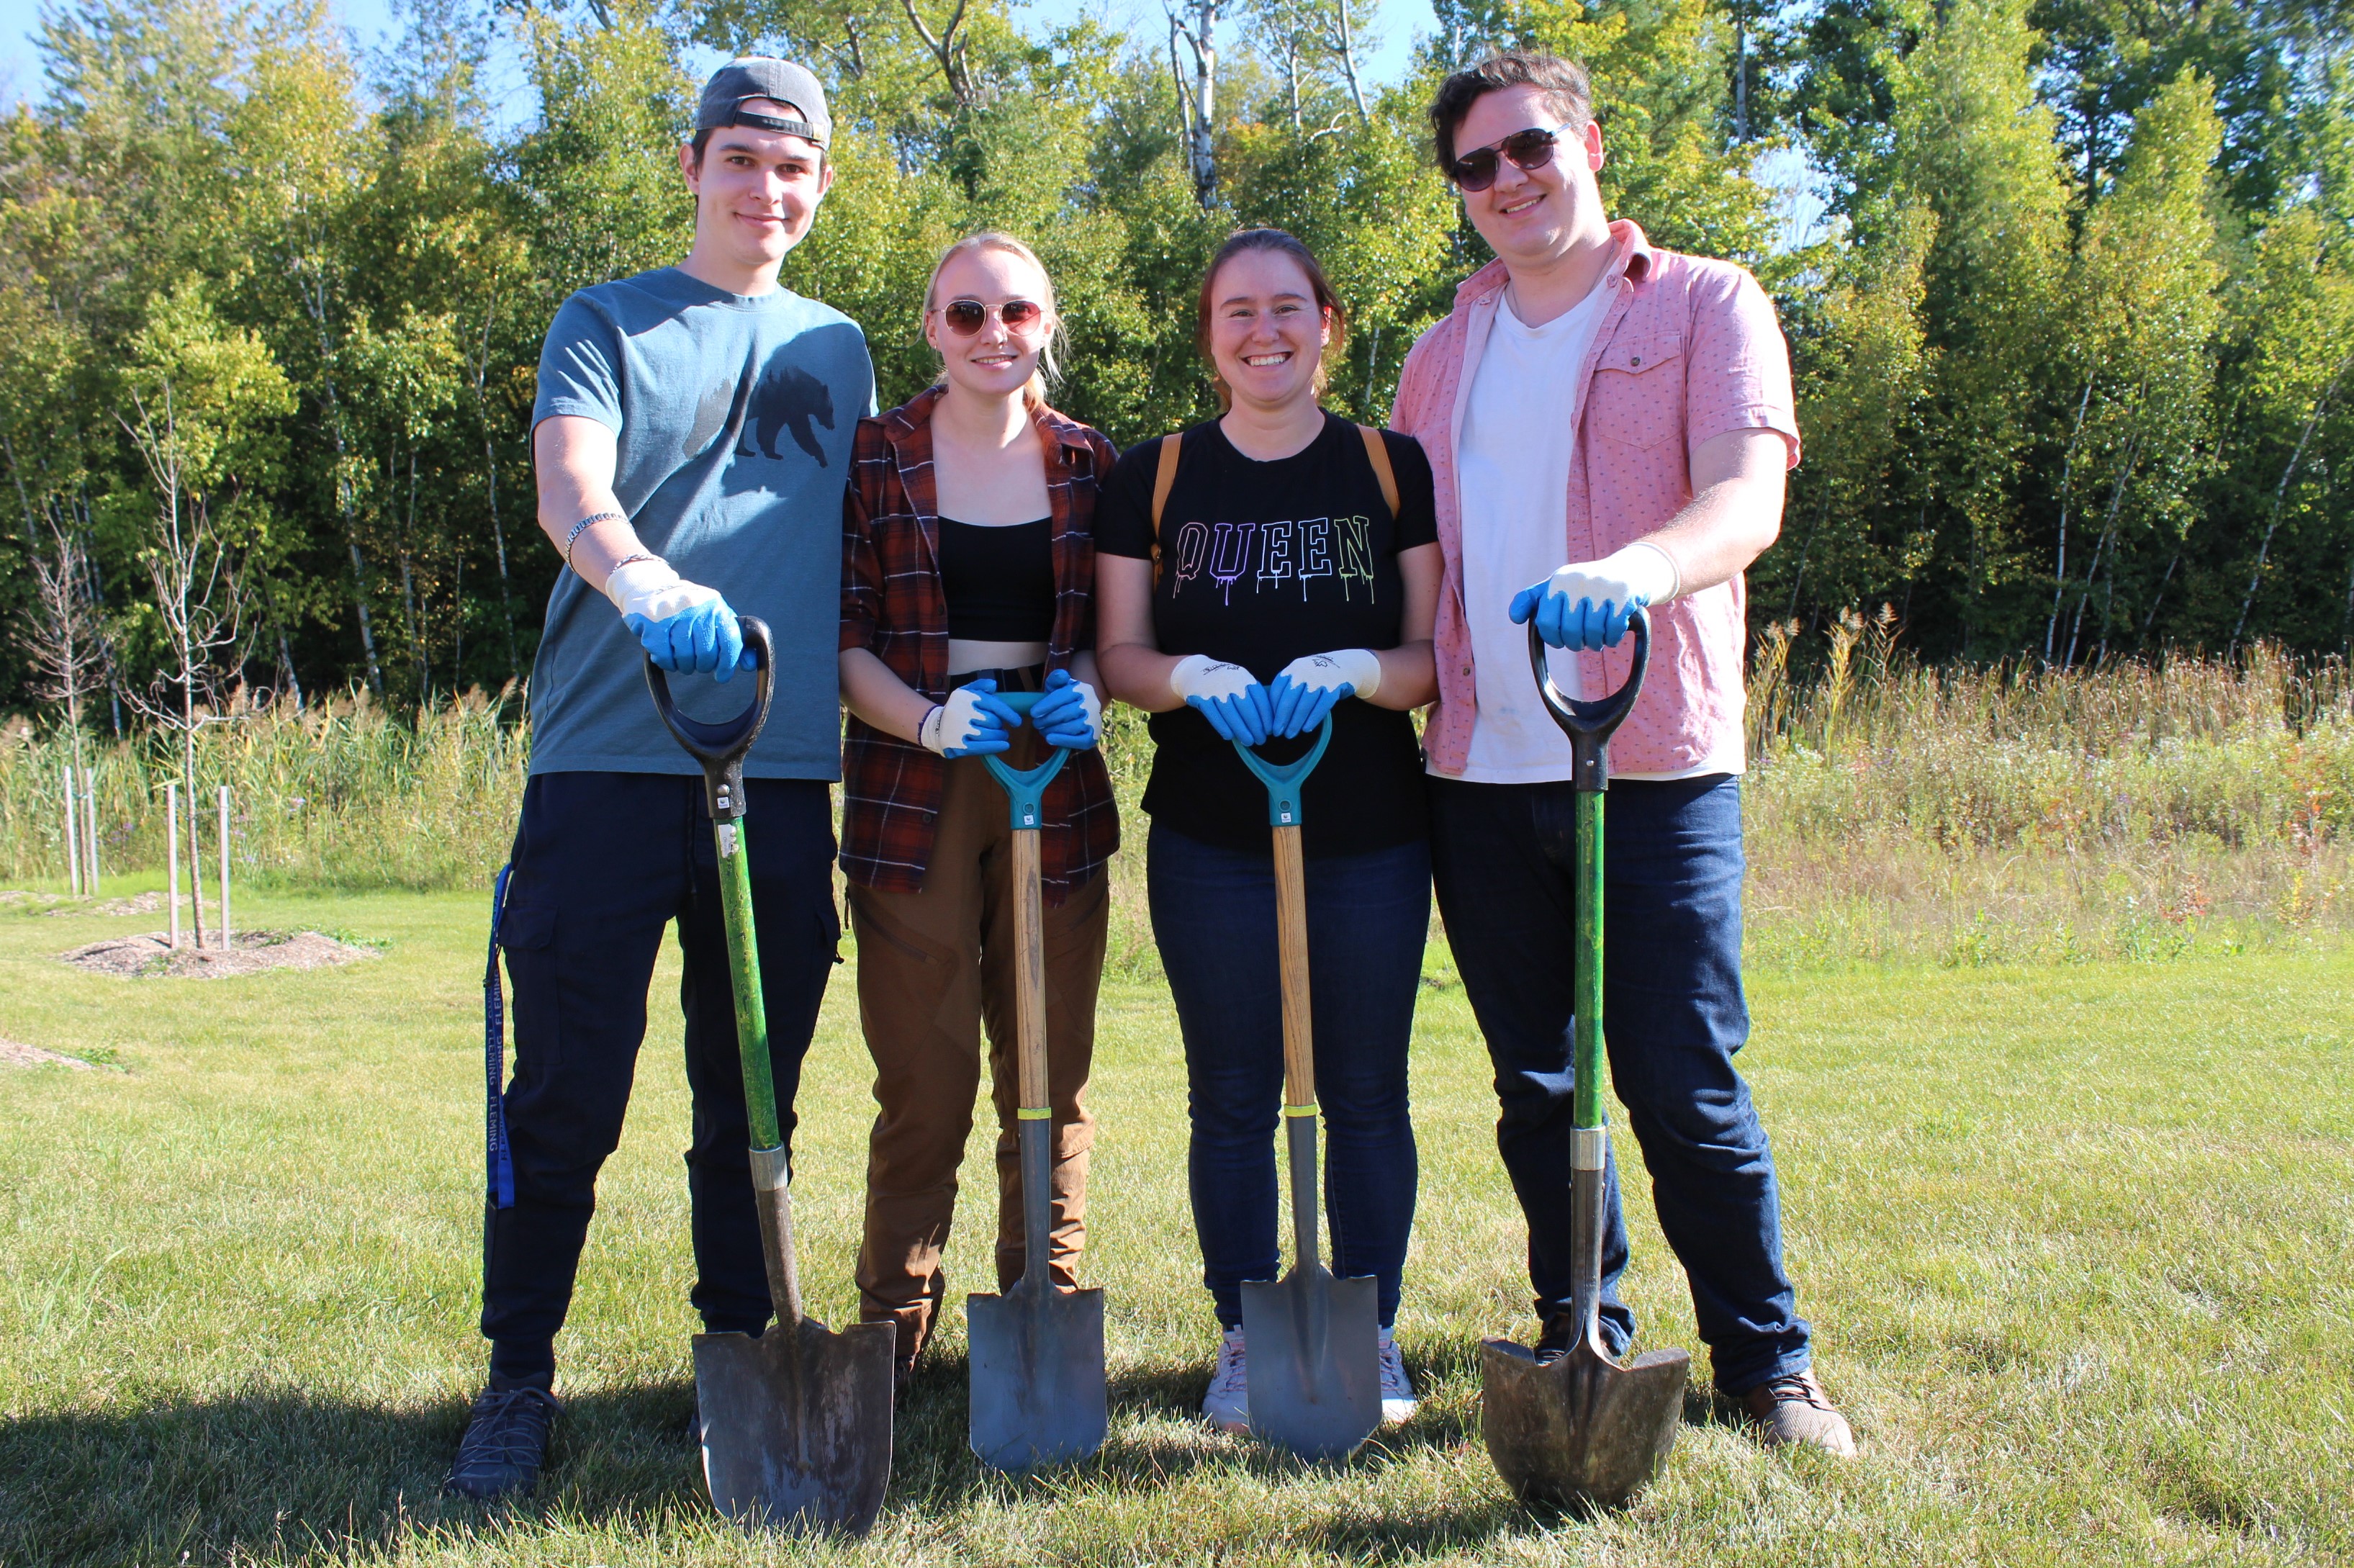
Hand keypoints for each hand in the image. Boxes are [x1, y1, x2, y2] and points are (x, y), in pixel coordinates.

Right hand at [609, 558, 755, 680]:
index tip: (722, 676)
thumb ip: (734, 640)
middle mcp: (697, 606)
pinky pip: (664, 655)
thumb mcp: (715, 618)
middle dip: (703, 666)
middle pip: (706, 653)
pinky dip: (667, 663)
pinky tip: (668, 659)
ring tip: (683, 662)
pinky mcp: (652, 620)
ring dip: (685, 666)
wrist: (654, 588)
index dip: (728, 664)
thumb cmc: (690, 611)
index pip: (730, 640)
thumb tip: (749, 665)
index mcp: (716, 606)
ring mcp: (673, 612)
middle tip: (698, 665)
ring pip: (685, 656)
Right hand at [921, 680, 1020, 757]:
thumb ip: (980, 685)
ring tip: (1001, 735)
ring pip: (989, 734)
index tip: (1016, 721)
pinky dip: (995, 746)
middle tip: (997, 726)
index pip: (993, 704)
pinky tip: (1004, 745)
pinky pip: (982, 747)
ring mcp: (958, 730)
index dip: (1008, 713)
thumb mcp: (965, 692)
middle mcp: (960, 711)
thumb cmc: (957, 709)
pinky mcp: (958, 745)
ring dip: (999, 736)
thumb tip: (993, 685)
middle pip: (993, 721)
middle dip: (999, 725)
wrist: (935, 727)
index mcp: (965, 697)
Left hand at [1029, 668, 1101, 749]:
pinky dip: (1063, 741)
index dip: (1047, 705)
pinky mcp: (1094, 735)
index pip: (1064, 695)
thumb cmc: (1064, 698)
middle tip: (1036, 723)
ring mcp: (1094, 720)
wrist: (1082, 712)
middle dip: (1048, 719)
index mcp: (1084, 689)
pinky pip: (1079, 741)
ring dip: (1053, 730)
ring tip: (1042, 730)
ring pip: (1072, 727)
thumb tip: (1060, 676)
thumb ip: (1056, 678)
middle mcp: (1092, 703)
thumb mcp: (1058, 686)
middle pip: (1067, 713)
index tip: (1033, 713)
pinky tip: (1050, 739)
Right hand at [1168, 653, 1271, 746]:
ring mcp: (1215, 689)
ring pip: (1231, 713)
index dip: (1266, 717)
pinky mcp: (1201, 697)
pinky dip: (1223, 727)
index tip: (1270, 731)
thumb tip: (1269, 720)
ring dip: (1241, 730)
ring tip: (1248, 741)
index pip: (1260, 699)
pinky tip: (1229, 736)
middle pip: (1247, 708)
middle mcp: (1231, 681)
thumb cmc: (1224, 681)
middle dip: (1256, 727)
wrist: (1194, 671)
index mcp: (1244, 677)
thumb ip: (1253, 695)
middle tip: (1261, 740)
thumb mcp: (1240, 680)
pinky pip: (1214, 715)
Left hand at [1265, 649, 1380, 737]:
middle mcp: (1304, 671)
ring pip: (1304, 705)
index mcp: (1292, 668)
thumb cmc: (1316, 676)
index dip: (1272, 710)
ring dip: (1295, 722)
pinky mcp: (1334, 687)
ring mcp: (1320, 679)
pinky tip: (1306, 729)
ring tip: (1290, 734)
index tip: (1270, 724)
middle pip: (1289, 699)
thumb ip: (1287, 689)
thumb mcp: (1300, 675)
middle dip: (1282, 719)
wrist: (1345, 666)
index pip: (1277, 691)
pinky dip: (1313, 719)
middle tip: (1278, 733)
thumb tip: (1272, 715)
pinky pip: (1321, 706)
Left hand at [1508, 543, 1678, 650]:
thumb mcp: (1557, 586)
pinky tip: (1612, 636)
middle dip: (1575, 643)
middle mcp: (1578, 581)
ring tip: (1597, 640)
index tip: (1561, 640)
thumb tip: (1514, 618)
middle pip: (1569, 632)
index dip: (1553, 638)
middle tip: (1581, 642)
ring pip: (1591, 633)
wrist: (1631, 570)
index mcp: (1558, 581)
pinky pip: (1612, 631)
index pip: (1545, 623)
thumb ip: (1531, 599)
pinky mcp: (1624, 596)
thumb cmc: (1586, 585)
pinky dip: (1612, 639)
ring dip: (1595, 644)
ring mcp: (1602, 587)